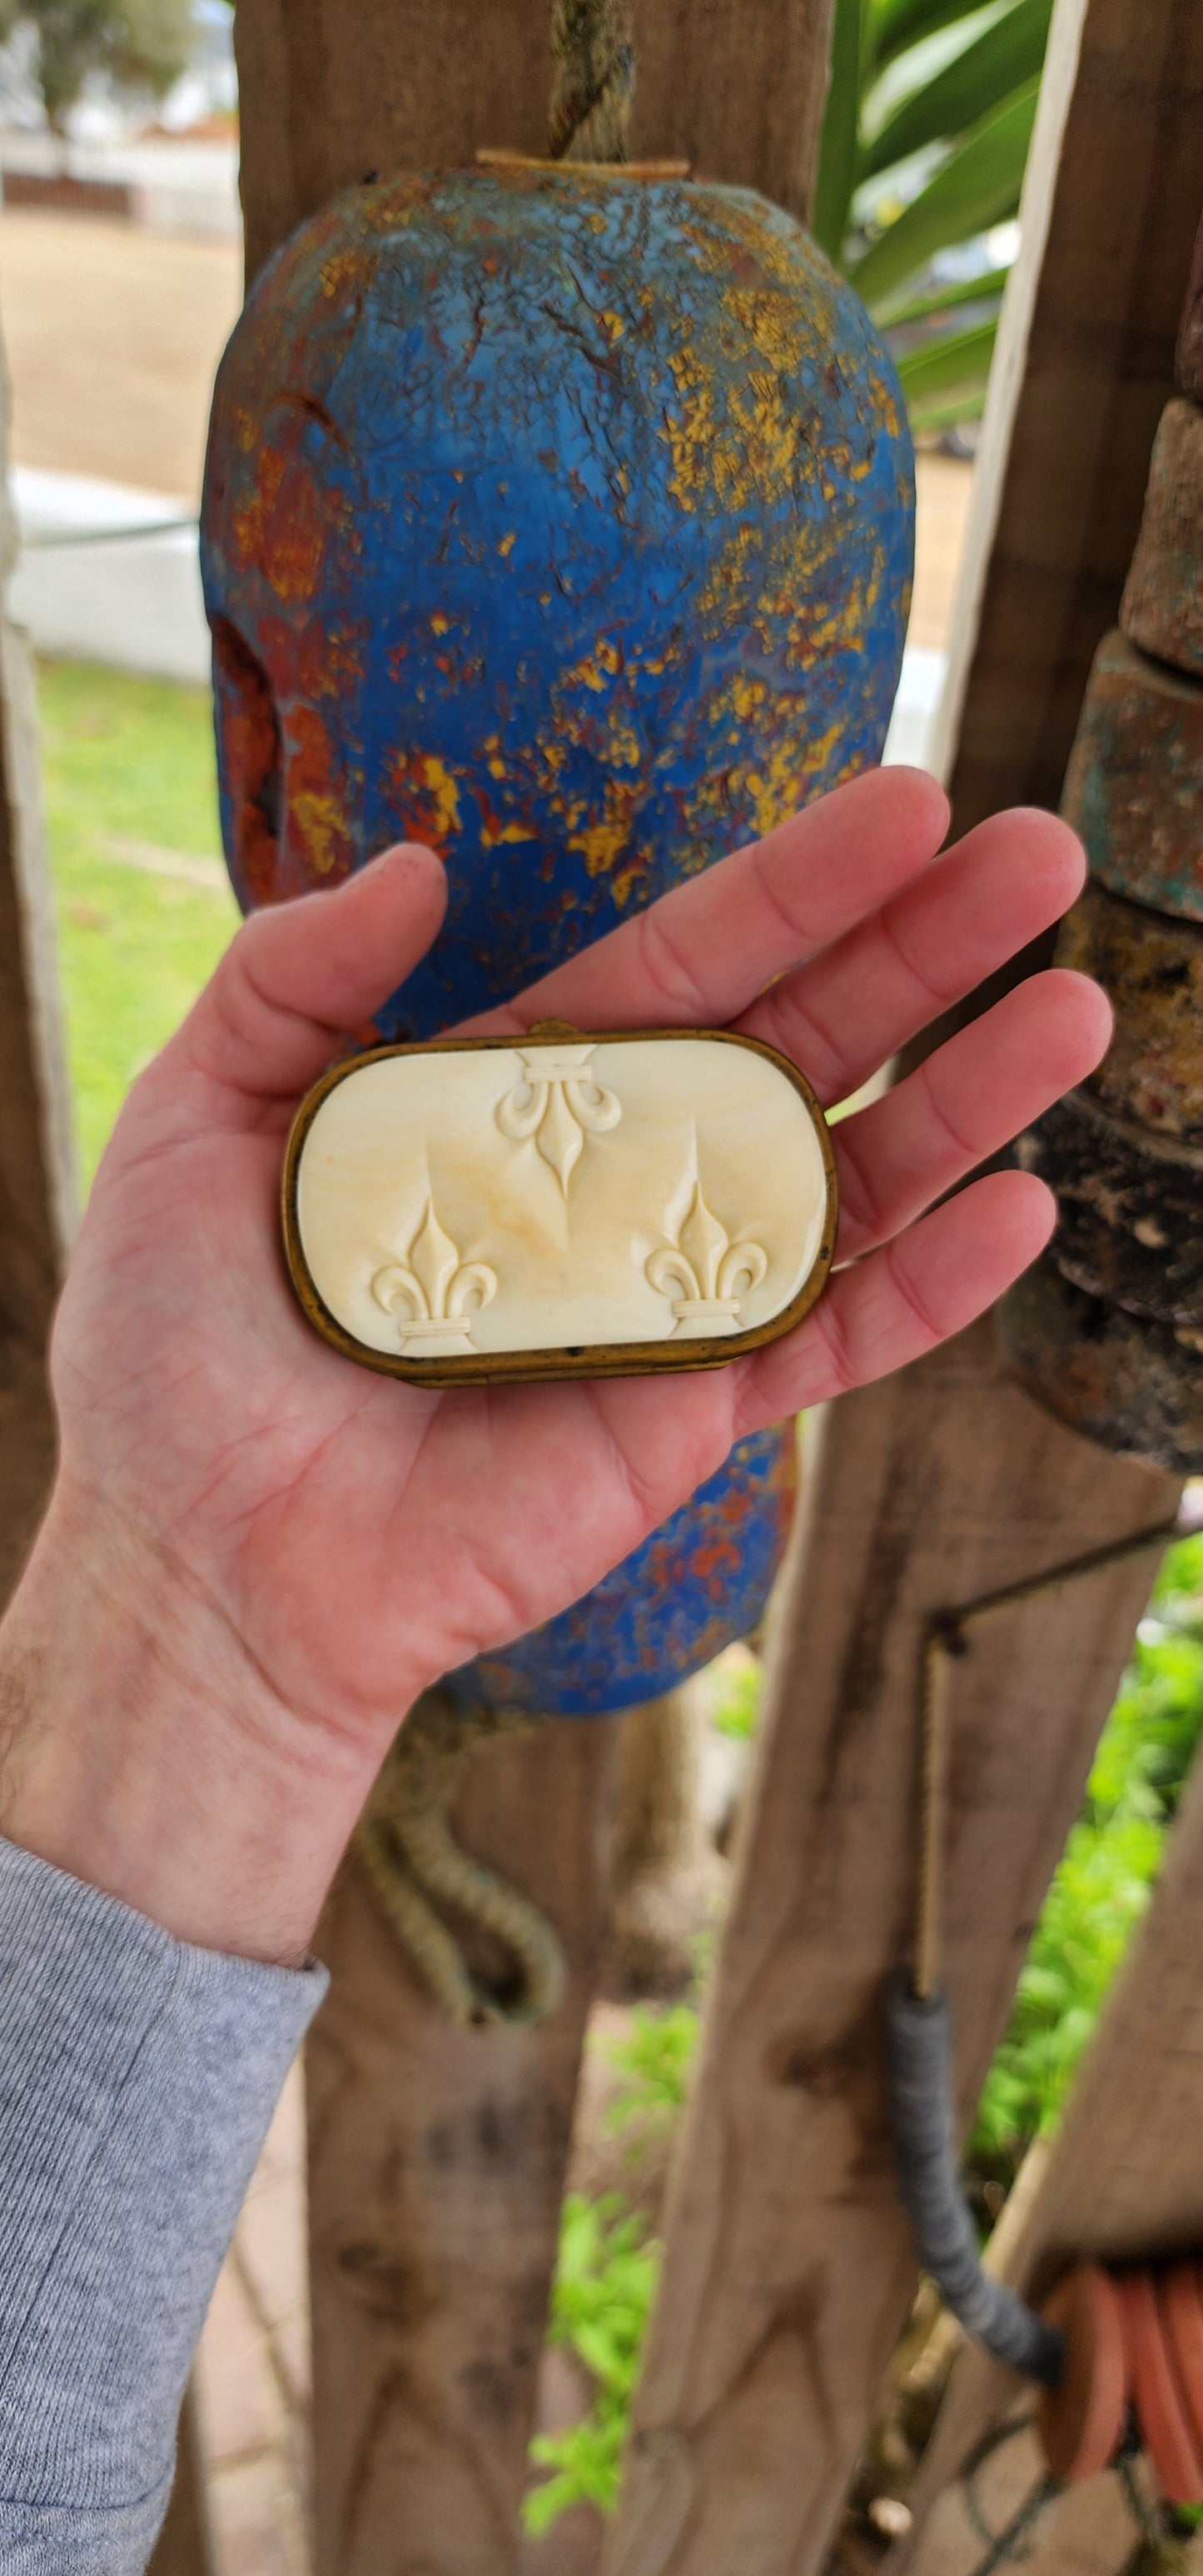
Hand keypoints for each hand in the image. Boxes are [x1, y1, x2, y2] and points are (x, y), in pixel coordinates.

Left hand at [0, 768, 1107, 1960]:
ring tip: (1075, 1006)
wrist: (205, 1567)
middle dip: (921, 948)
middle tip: (1040, 852)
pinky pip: (827, 1339)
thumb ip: (291, 979)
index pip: (681, 963)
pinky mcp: (689, 1414)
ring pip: (845, 1177)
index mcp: (511, 1094)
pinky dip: (927, 1286)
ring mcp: (664, 1296)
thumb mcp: (195, 1121)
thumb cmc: (182, 1353)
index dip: (794, 883)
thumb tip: (416, 860)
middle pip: (796, 1042)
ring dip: (964, 1096)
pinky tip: (1019, 1207)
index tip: (907, 799)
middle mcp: (610, 1178)